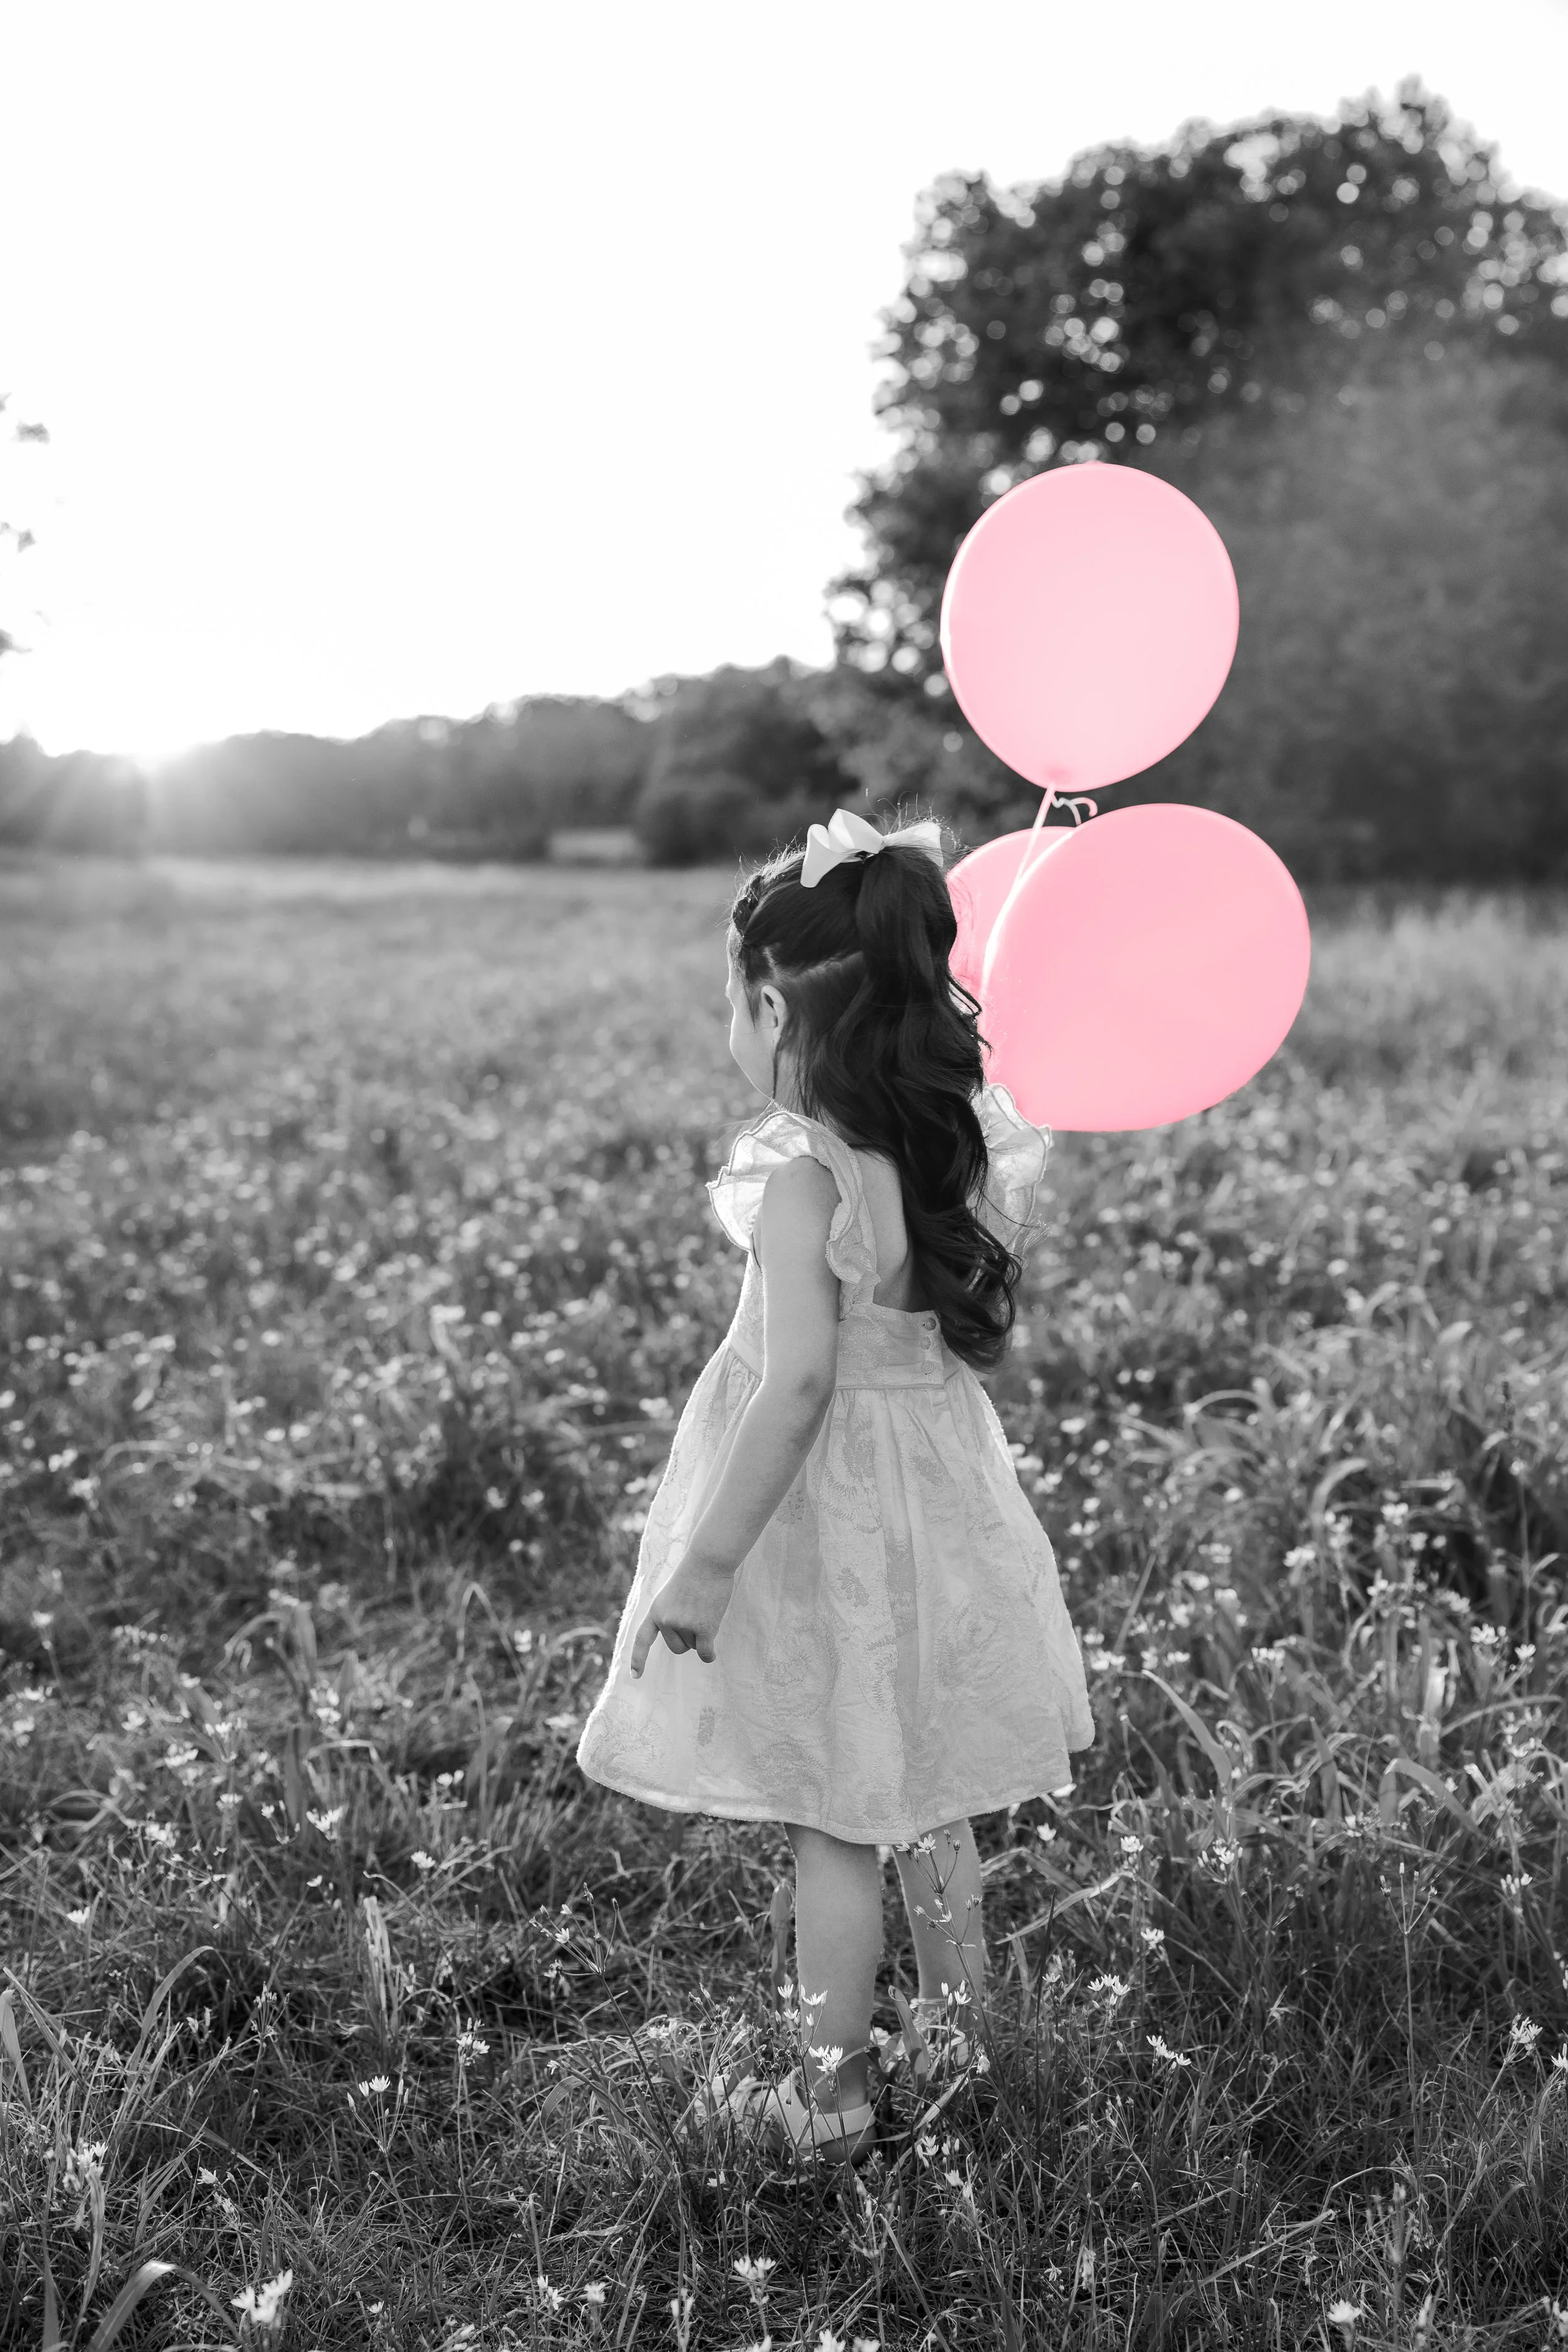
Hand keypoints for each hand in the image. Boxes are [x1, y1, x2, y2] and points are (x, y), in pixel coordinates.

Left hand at [629, 1548, 735, 1673]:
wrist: (708, 1561)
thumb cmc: (693, 1575)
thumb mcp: (670, 1595)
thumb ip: (669, 1615)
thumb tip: (681, 1641)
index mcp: (655, 1611)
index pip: (643, 1639)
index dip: (638, 1658)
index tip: (635, 1676)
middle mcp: (666, 1620)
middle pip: (677, 1647)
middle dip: (688, 1638)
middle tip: (697, 1614)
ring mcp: (684, 1624)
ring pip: (693, 1646)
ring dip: (702, 1634)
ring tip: (706, 1610)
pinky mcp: (703, 1627)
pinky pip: (704, 1652)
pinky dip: (708, 1655)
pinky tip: (711, 1654)